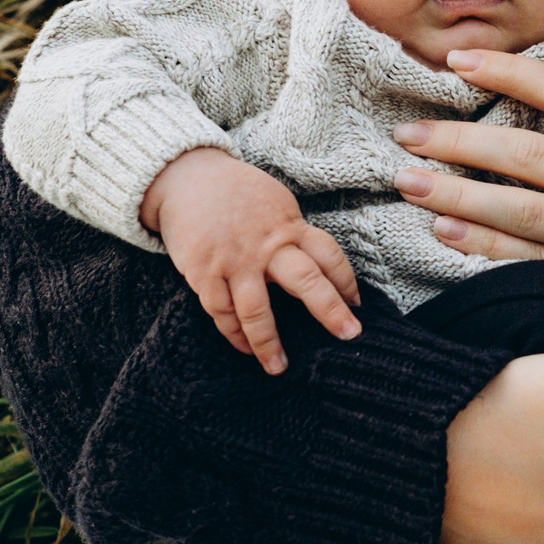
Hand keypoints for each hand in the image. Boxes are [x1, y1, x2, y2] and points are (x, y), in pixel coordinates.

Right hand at [141, 147, 360, 373]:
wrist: (186, 176)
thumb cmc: (237, 192)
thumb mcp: (275, 203)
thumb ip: (292, 233)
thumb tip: (316, 265)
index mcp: (289, 226)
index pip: (329, 255)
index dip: (346, 281)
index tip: (357, 304)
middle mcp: (267, 244)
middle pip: (307, 281)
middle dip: (331, 311)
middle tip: (350, 335)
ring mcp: (235, 261)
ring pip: (257, 310)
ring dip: (269, 343)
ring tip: (279, 368)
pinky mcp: (204, 272)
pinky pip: (222, 312)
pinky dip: (234, 334)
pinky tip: (245, 348)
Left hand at [393, 49, 543, 334]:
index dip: (506, 70)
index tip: (456, 60)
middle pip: (526, 154)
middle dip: (459, 141)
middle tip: (406, 134)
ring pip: (521, 208)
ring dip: (459, 193)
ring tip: (408, 182)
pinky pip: (534, 260)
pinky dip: (487, 245)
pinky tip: (448, 233)